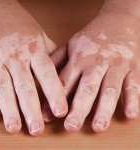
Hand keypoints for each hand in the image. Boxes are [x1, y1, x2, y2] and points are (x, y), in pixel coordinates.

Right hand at [0, 0, 67, 135]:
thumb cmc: (22, 25)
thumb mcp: (41, 36)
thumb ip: (52, 54)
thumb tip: (65, 69)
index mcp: (35, 50)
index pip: (47, 74)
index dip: (54, 93)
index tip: (61, 111)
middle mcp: (18, 57)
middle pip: (25, 86)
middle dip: (31, 109)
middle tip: (37, 129)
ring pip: (4, 88)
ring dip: (9, 110)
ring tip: (15, 128)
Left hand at [42, 0, 139, 131]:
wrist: (118, 20)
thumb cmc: (92, 36)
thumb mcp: (71, 44)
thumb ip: (57, 60)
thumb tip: (40, 76)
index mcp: (79, 59)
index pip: (64, 82)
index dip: (55, 100)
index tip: (46, 117)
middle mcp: (96, 63)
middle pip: (86, 89)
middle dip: (78, 110)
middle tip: (71, 127)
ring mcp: (116, 66)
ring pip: (109, 90)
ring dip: (103, 110)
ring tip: (98, 127)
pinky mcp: (133, 67)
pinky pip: (134, 86)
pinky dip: (133, 101)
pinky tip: (130, 115)